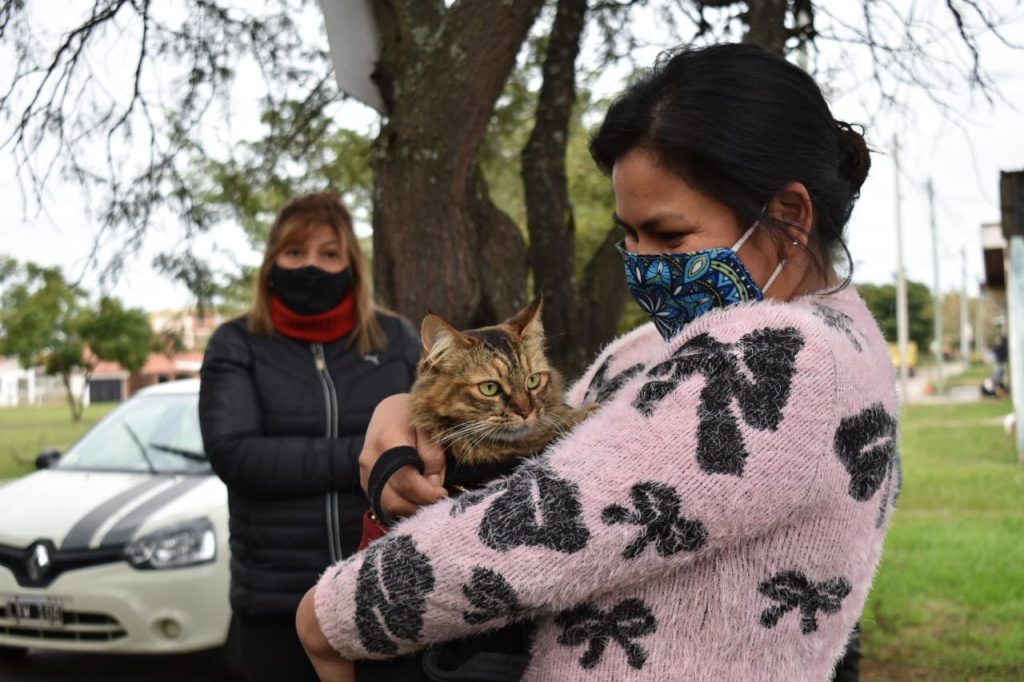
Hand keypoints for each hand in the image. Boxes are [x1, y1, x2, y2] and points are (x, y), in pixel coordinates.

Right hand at [358, 394, 446, 519]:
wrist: (390, 411)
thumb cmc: (414, 416)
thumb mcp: (430, 428)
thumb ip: (433, 456)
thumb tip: (434, 485)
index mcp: (387, 442)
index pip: (406, 480)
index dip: (426, 494)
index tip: (443, 493)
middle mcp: (371, 461)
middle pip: (393, 500)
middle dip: (419, 506)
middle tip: (439, 501)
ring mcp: (365, 473)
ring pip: (386, 507)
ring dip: (410, 510)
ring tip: (429, 501)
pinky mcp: (366, 482)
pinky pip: (383, 504)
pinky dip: (401, 507)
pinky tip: (417, 500)